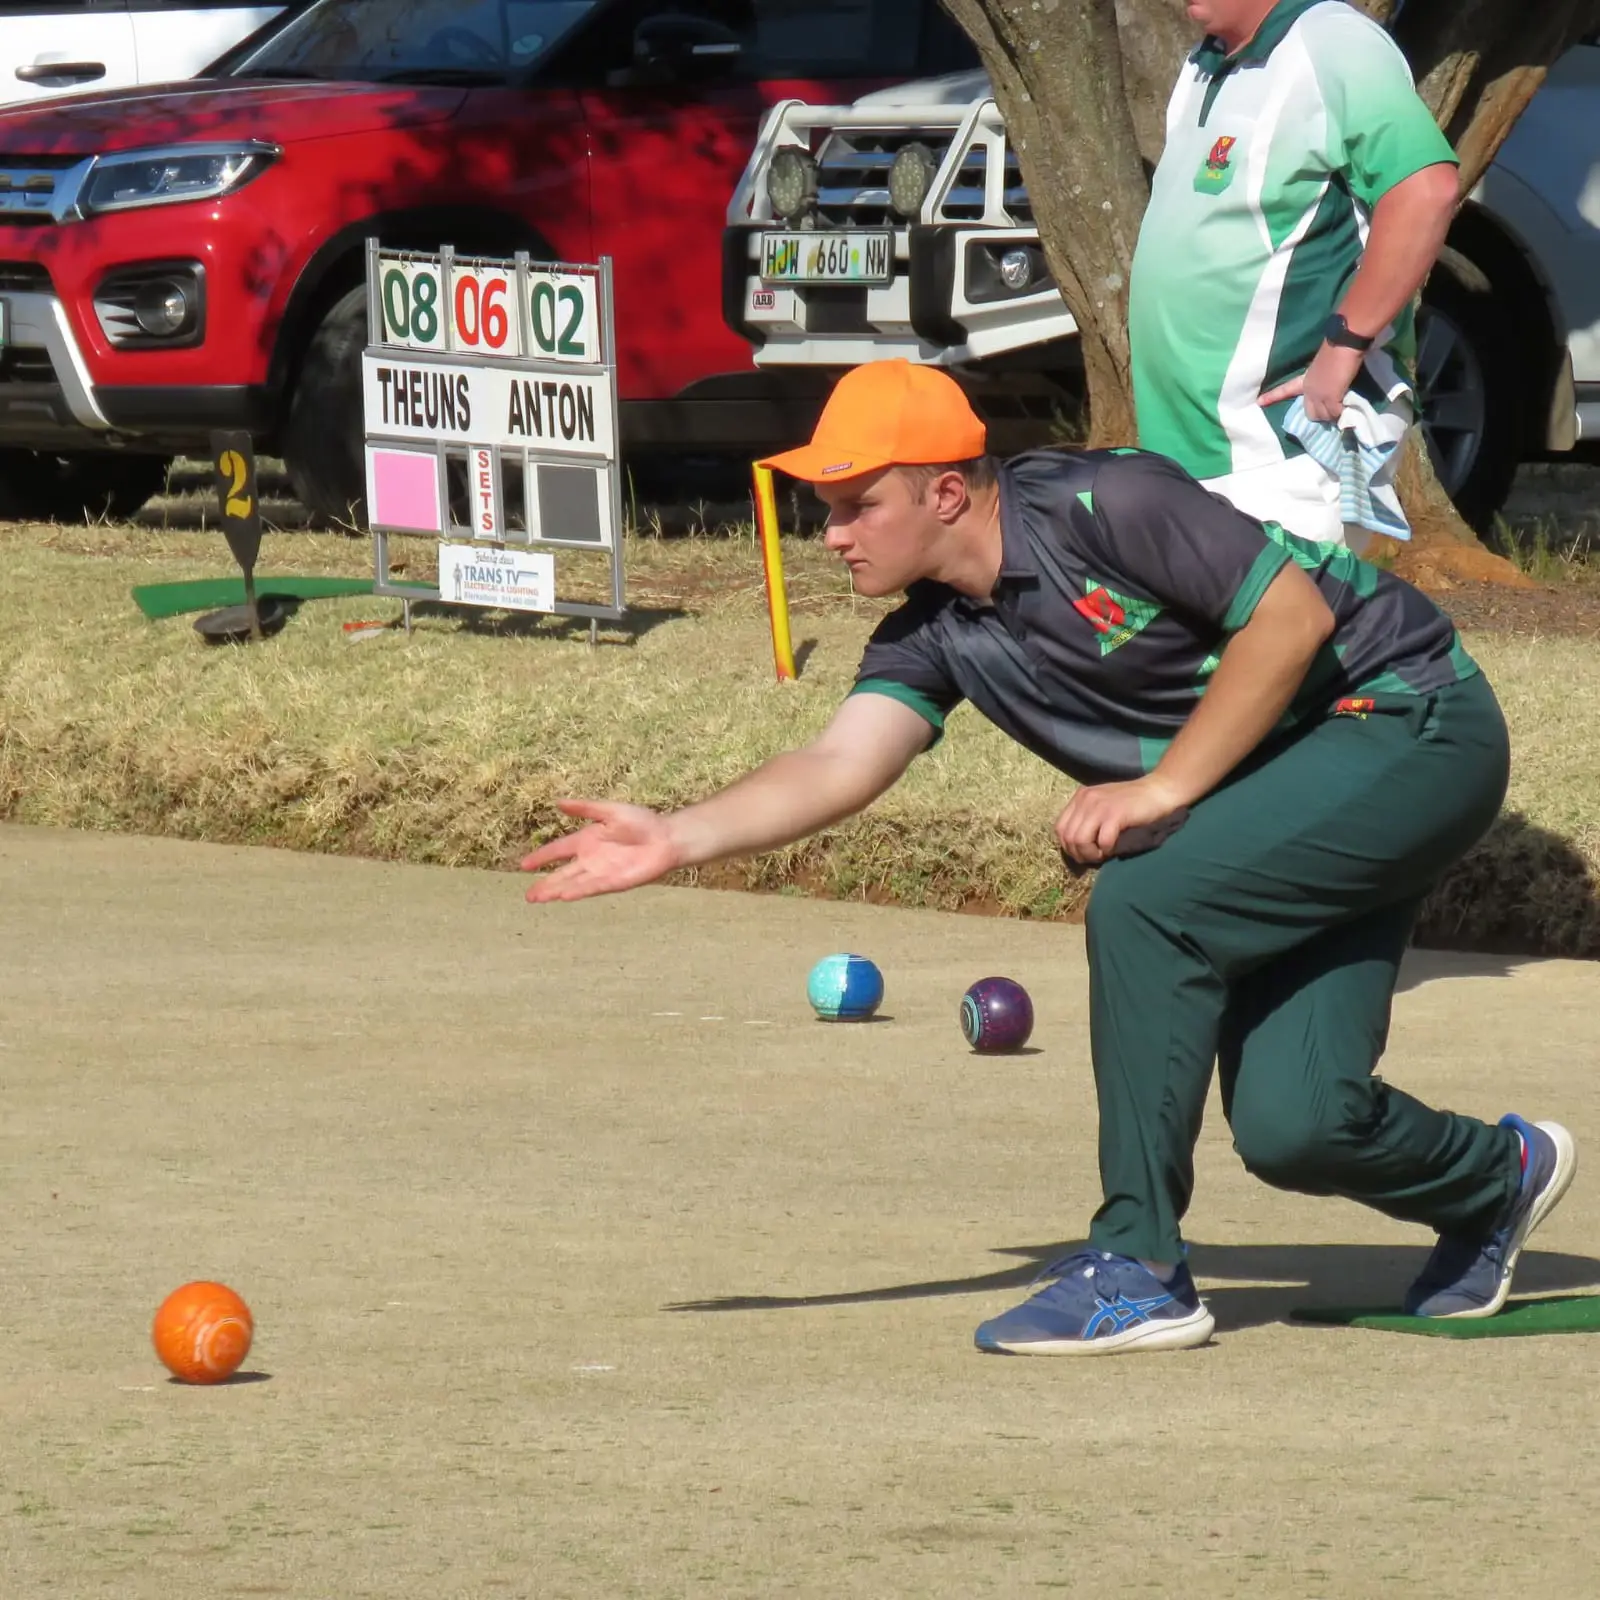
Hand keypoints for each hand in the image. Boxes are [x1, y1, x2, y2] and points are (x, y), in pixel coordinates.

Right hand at [521, 799, 682, 902]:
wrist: (667, 838)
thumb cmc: (642, 822)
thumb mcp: (610, 811)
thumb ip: (585, 808)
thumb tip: (558, 802)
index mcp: (587, 840)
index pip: (559, 850)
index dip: (542, 857)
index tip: (524, 865)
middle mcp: (591, 859)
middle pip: (563, 874)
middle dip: (545, 884)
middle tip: (528, 896)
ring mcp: (602, 872)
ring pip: (573, 883)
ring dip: (556, 890)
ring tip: (538, 898)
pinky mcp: (615, 882)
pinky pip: (593, 887)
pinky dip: (579, 890)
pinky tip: (565, 895)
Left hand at [1055, 777, 1183, 866]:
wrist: (1158, 790)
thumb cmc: (1132, 802)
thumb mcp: (1102, 805)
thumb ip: (1087, 819)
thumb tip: (1076, 846)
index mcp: (1080, 797)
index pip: (1059, 827)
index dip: (1069, 846)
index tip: (1084, 852)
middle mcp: (1085, 799)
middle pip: (1067, 836)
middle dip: (1078, 854)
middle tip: (1094, 857)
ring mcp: (1099, 805)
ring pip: (1079, 840)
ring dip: (1090, 854)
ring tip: (1103, 854)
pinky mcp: (1115, 814)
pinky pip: (1102, 840)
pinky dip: (1106, 850)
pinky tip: (1113, 849)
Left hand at [1258, 340, 1365, 422]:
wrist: (1343, 344)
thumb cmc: (1335, 351)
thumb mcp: (1322, 367)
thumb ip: (1321, 379)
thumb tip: (1328, 388)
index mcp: (1305, 379)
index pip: (1285, 389)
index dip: (1272, 396)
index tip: (1258, 402)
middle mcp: (1309, 390)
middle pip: (1310, 414)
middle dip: (1320, 415)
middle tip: (1332, 410)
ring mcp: (1319, 396)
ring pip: (1323, 417)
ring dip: (1332, 416)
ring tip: (1342, 409)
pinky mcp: (1331, 399)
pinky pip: (1335, 414)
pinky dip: (1341, 414)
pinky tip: (1347, 409)